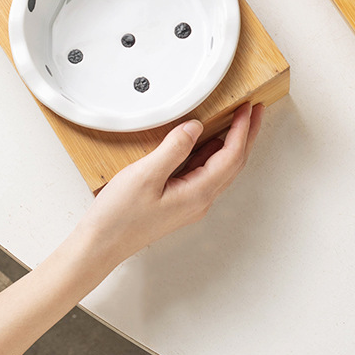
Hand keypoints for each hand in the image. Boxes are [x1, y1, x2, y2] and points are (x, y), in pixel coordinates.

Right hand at [78, 102, 264, 266]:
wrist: (100, 246)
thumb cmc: (119, 217)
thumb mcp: (145, 175)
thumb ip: (174, 148)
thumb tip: (195, 127)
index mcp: (197, 194)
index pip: (231, 156)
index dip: (243, 130)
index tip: (249, 108)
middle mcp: (199, 200)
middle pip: (233, 163)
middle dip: (247, 135)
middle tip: (254, 111)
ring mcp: (190, 202)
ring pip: (221, 168)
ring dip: (232, 142)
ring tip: (238, 121)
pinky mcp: (178, 200)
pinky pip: (205, 172)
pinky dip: (212, 152)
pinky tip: (207, 141)